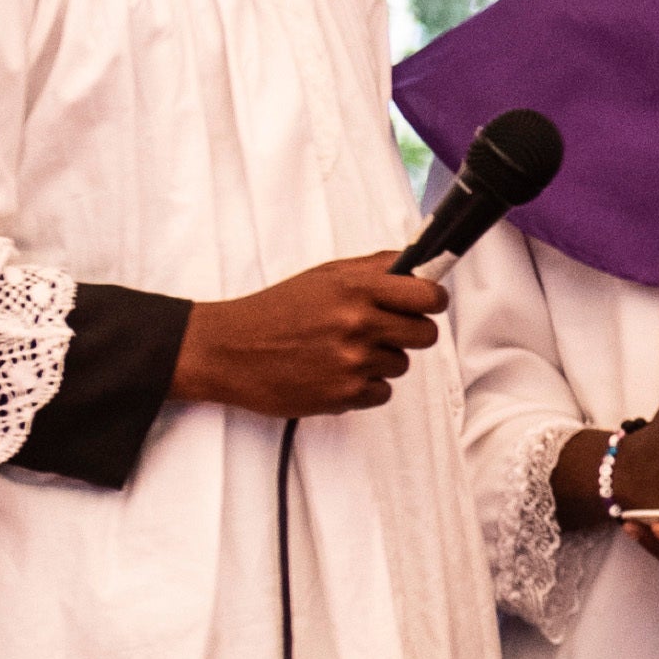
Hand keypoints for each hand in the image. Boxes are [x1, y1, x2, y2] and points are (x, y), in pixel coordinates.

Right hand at [176, 256, 446, 417]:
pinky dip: (364, 387)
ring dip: (379, 360)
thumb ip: (374, 269)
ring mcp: (352, 361)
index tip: (425, 304)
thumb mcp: (324, 276)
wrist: (227, 351)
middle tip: (379, 330)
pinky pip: (382, 392)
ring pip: (402, 364)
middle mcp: (357, 323)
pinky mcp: (344, 395)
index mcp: (355, 288)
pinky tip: (334, 373)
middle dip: (408, 332)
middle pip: (425, 334)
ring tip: (341, 351)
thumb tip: (420, 263)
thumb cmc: (276, 310)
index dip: (431, 301)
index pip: (428, 295)